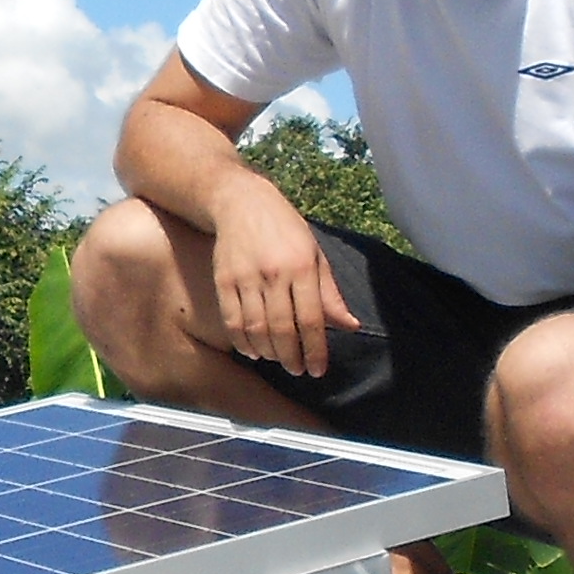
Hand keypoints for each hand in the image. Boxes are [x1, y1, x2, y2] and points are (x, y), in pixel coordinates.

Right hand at [208, 177, 356, 376]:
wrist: (241, 202)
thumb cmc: (285, 229)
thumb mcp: (315, 254)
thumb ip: (329, 293)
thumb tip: (350, 326)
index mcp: (301, 266)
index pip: (311, 318)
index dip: (315, 349)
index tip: (318, 370)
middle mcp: (273, 273)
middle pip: (282, 328)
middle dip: (292, 357)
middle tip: (298, 371)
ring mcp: (245, 278)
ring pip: (256, 328)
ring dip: (268, 352)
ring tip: (278, 360)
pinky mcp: (223, 280)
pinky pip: (232, 321)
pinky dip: (242, 342)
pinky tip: (253, 351)